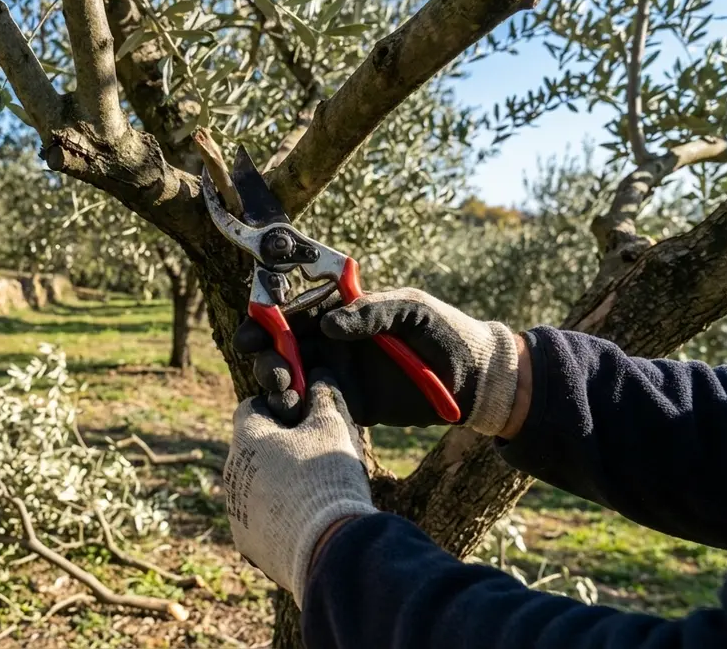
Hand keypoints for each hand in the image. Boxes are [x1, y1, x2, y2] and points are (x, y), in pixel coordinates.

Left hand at [223, 374, 376, 606]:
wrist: (326, 545)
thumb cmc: (326, 476)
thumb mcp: (331, 427)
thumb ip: (323, 396)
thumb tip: (320, 375)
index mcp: (246, 437)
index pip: (250, 408)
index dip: (276, 409)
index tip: (300, 418)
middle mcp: (231, 471)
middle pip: (252, 450)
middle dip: (277, 450)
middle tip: (313, 457)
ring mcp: (235, 509)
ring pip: (254, 487)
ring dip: (276, 486)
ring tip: (313, 494)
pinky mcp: (245, 541)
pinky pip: (258, 522)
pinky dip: (277, 519)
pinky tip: (305, 523)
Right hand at [235, 288, 519, 434]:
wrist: (476, 380)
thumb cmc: (446, 333)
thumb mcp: (412, 311)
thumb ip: (372, 312)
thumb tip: (328, 325)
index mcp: (344, 313)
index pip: (295, 313)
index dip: (267, 323)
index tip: (250, 336)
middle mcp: (335, 342)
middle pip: (284, 348)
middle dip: (268, 359)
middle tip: (273, 373)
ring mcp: (340, 373)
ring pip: (293, 378)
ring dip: (279, 385)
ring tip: (285, 396)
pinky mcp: (349, 404)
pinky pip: (314, 406)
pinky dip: (299, 410)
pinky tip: (295, 415)